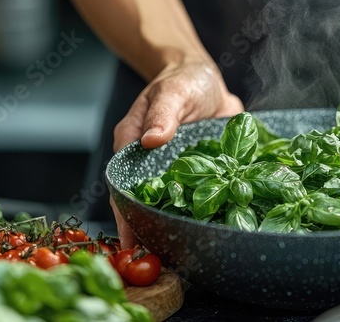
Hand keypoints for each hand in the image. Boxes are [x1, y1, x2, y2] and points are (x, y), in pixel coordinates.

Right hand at [111, 60, 243, 246]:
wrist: (206, 79)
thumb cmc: (182, 83)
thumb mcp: (172, 93)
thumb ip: (163, 115)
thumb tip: (153, 139)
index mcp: (134, 146)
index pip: (123, 187)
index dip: (125, 215)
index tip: (130, 240)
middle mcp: (153, 165)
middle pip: (146, 204)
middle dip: (150, 230)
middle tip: (159, 260)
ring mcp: (178, 172)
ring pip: (175, 206)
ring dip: (178, 227)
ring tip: (184, 255)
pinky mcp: (204, 174)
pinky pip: (203, 198)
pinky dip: (208, 214)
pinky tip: (217, 232)